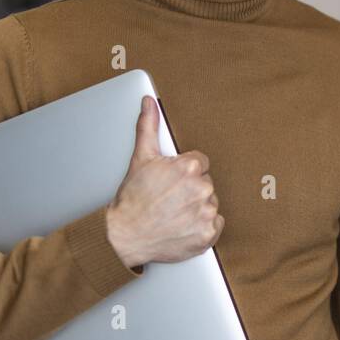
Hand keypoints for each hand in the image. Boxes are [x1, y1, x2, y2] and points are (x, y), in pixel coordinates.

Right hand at [105, 95, 223, 270]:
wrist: (125, 236)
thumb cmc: (132, 199)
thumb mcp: (140, 159)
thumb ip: (149, 127)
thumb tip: (150, 103)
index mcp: (189, 167)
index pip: (200, 163)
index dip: (184, 172)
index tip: (171, 182)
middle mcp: (201, 189)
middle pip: (205, 183)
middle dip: (190, 189)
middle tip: (169, 198)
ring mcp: (206, 213)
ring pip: (210, 203)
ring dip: (196, 208)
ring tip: (174, 212)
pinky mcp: (207, 234)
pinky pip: (214, 225)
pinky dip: (202, 227)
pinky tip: (183, 225)